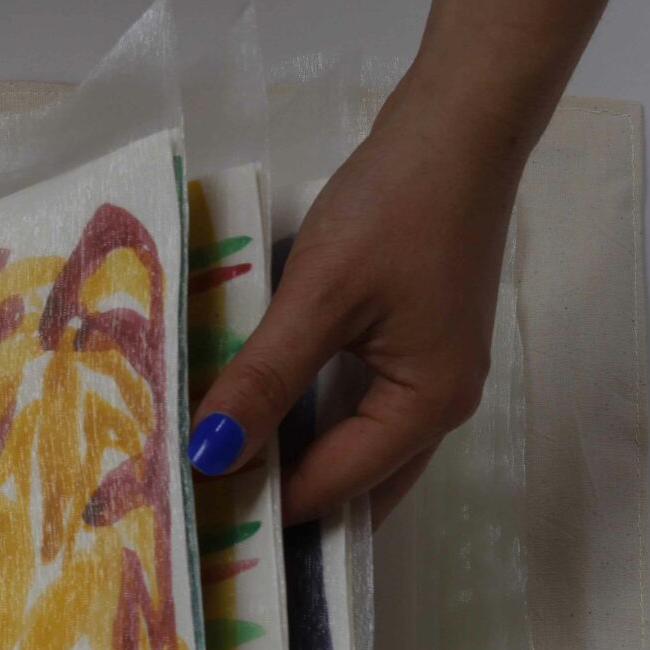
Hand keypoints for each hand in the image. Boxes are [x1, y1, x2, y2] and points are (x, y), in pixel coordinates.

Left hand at [186, 76, 519, 525]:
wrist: (459, 124)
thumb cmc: (396, 207)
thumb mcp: (318, 296)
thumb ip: (265, 381)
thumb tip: (211, 457)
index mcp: (425, 408)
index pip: (331, 490)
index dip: (261, 509)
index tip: (190, 525)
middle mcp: (439, 408)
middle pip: (353, 488)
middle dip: (281, 507)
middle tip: (201, 524)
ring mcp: (431, 376)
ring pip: (353, 451)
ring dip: (293, 468)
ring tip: (216, 484)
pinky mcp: (414, 344)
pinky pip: (354, 411)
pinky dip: (306, 427)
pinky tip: (254, 422)